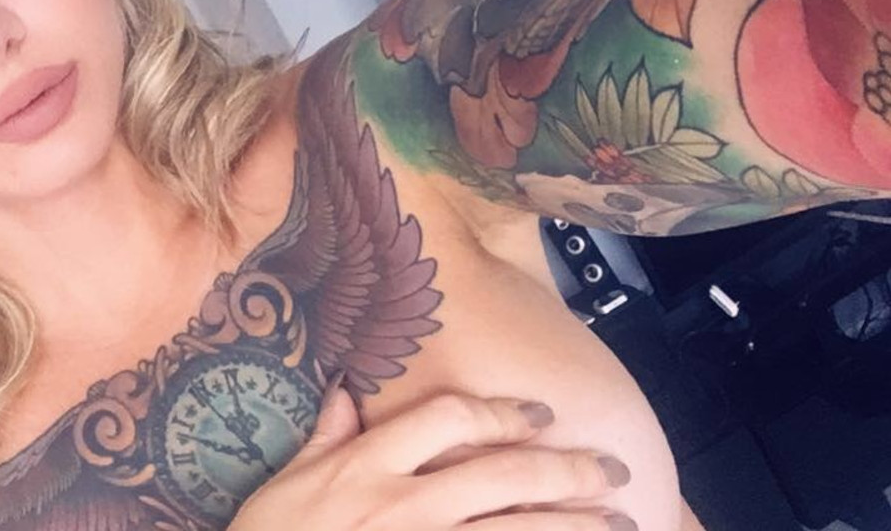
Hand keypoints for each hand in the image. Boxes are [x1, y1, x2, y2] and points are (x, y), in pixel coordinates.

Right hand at [228, 375, 635, 529]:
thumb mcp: (284, 487)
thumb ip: (325, 438)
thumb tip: (345, 389)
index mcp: (364, 468)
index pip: (447, 418)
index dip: (501, 411)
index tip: (537, 415)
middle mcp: (403, 506)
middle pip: (505, 473)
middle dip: (568, 469)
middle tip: (610, 469)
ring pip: (520, 529)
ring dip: (579, 525)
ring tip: (621, 522)